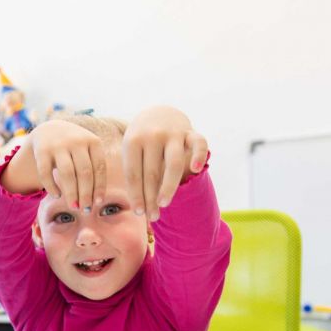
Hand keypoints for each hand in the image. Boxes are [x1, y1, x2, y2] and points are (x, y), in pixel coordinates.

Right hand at [11, 119, 108, 210]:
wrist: (49, 130)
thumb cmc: (74, 148)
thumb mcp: (88, 150)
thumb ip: (95, 168)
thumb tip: (97, 201)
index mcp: (93, 141)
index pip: (99, 168)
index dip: (99, 187)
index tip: (98, 203)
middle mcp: (76, 140)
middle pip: (84, 172)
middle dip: (85, 194)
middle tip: (86, 210)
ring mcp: (58, 144)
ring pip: (67, 173)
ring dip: (71, 193)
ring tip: (74, 207)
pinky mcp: (42, 150)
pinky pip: (46, 173)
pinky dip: (52, 186)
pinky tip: (57, 195)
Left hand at [122, 106, 208, 220]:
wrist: (157, 113)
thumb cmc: (141, 143)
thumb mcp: (131, 153)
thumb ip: (135, 175)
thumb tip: (139, 208)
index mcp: (133, 141)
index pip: (133, 174)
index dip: (136, 195)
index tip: (138, 213)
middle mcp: (152, 136)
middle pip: (152, 172)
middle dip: (151, 197)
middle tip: (152, 216)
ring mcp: (173, 133)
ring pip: (173, 163)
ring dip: (169, 186)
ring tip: (164, 204)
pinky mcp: (190, 131)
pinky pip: (199, 143)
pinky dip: (199, 155)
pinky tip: (196, 169)